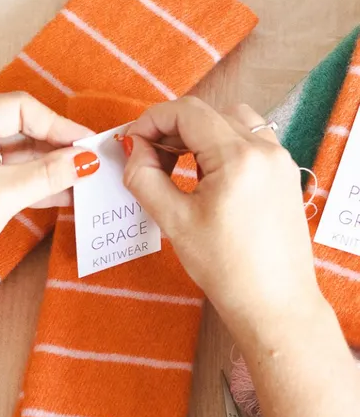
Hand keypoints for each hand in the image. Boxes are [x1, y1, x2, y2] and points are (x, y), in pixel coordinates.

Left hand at [0, 93, 97, 294]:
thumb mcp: (0, 197)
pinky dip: (31, 180)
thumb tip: (86, 160)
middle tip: (90, 161)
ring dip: (47, 165)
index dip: (58, 124)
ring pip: (15, 151)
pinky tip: (64, 191)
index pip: (19, 108)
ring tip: (84, 178)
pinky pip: (5, 170)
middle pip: (19, 126)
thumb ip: (46, 174)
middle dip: (55, 144)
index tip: (89, 144)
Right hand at [122, 98, 322, 337]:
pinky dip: (222, 147)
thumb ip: (145, 179)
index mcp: (238, 157)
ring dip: (199, 135)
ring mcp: (280, 161)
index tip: (132, 143)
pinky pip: (250, 142)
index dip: (151, 121)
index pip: (187, 112)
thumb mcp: (174, 222)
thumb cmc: (226, 269)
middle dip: (172, 129)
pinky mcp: (285, 176)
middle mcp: (265, 149)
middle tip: (147, 158)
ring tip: (177, 166)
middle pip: (208, 114)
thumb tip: (132, 150)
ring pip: (232, 122)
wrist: (275, 304)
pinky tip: (205, 178)